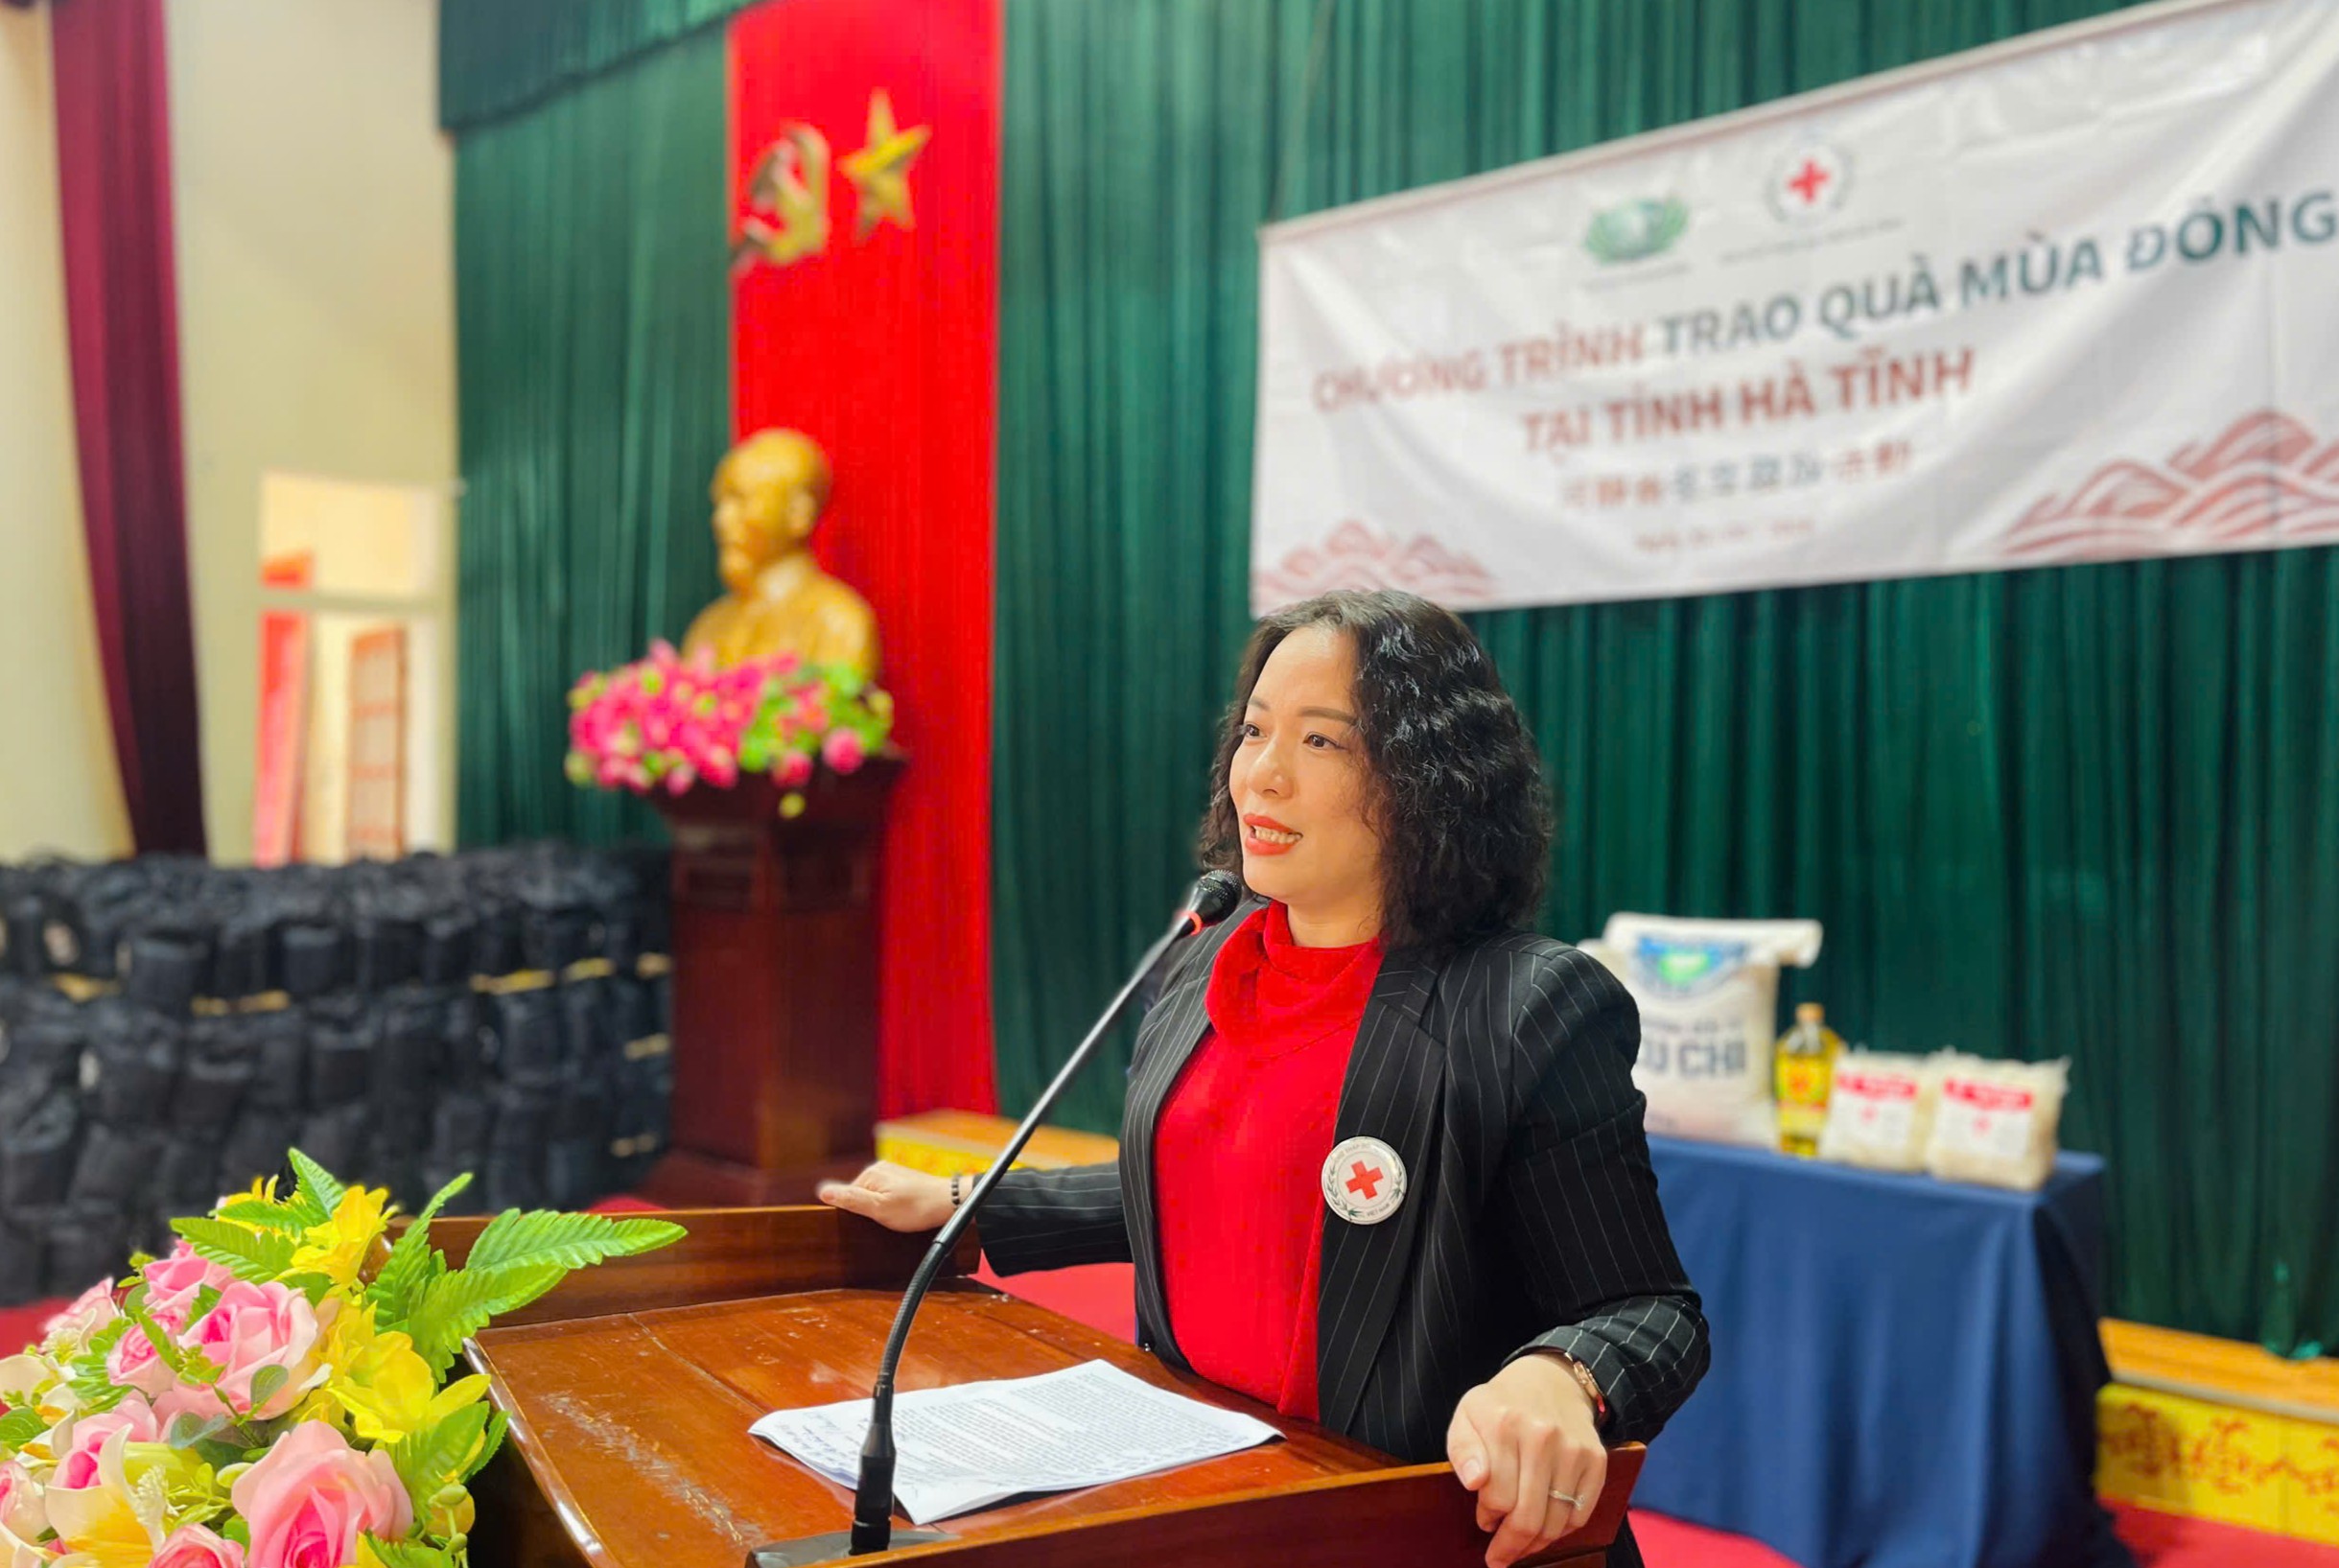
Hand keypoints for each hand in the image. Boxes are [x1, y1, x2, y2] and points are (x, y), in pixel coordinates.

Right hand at [815, 1162, 954, 1232]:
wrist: (950, 1204)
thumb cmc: (917, 1208)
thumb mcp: (879, 1208)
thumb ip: (851, 1199)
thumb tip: (823, 1191)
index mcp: (871, 1173)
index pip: (847, 1197)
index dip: (856, 1214)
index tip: (870, 1222)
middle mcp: (881, 1170)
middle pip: (861, 1197)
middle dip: (869, 1212)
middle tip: (886, 1221)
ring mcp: (894, 1176)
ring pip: (875, 1199)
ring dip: (882, 1212)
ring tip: (898, 1218)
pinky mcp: (904, 1183)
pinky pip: (888, 1198)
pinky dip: (892, 1209)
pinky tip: (904, 1215)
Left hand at [1446, 1353, 1606, 1567]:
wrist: (1551, 1380)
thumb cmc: (1501, 1406)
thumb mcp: (1467, 1416)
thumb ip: (1463, 1450)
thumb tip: (1475, 1482)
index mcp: (1504, 1425)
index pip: (1497, 1497)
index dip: (1488, 1517)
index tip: (1484, 1521)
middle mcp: (1542, 1437)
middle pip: (1528, 1516)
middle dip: (1510, 1545)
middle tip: (1500, 1556)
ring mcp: (1573, 1449)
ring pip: (1555, 1522)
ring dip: (1535, 1543)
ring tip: (1521, 1544)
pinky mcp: (1596, 1460)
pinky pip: (1581, 1515)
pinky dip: (1562, 1531)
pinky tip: (1546, 1529)